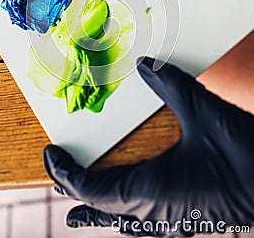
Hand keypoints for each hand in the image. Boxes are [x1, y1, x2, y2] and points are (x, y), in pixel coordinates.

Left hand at [43, 57, 253, 235]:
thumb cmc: (245, 158)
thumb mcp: (204, 113)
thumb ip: (171, 85)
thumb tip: (146, 64)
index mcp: (152, 191)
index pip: (91, 189)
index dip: (66, 174)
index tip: (51, 156)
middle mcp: (155, 212)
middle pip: (100, 208)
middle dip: (75, 190)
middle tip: (56, 175)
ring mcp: (171, 221)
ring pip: (120, 221)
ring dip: (96, 208)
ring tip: (76, 206)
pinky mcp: (185, 219)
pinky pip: (140, 222)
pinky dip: (121, 214)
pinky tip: (124, 212)